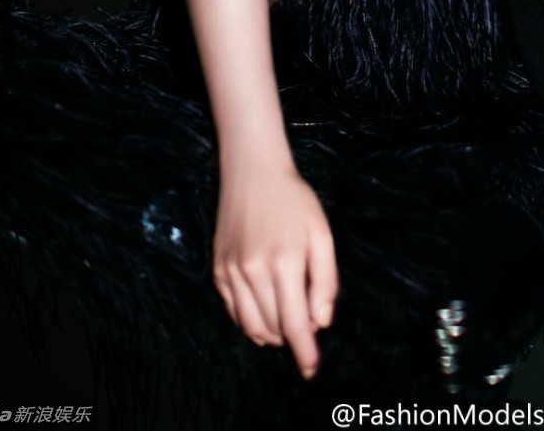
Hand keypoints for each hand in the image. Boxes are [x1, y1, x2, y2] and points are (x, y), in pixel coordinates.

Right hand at [212, 153, 338, 380]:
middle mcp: (253, 271)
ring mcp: (231, 272)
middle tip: (306, 323)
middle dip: (292, 337)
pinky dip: (250, 321)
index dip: (305, 352)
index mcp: (284, 262)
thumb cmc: (294, 200)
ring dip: (271, 333)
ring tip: (287, 320)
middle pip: (274, 328)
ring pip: (251, 326)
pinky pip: (234, 312)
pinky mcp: (218, 270)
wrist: (253, 173)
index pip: (295, 323)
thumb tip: (321, 322)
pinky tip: (264, 310)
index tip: (312, 370)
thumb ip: (325, 280)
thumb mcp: (321, 233)